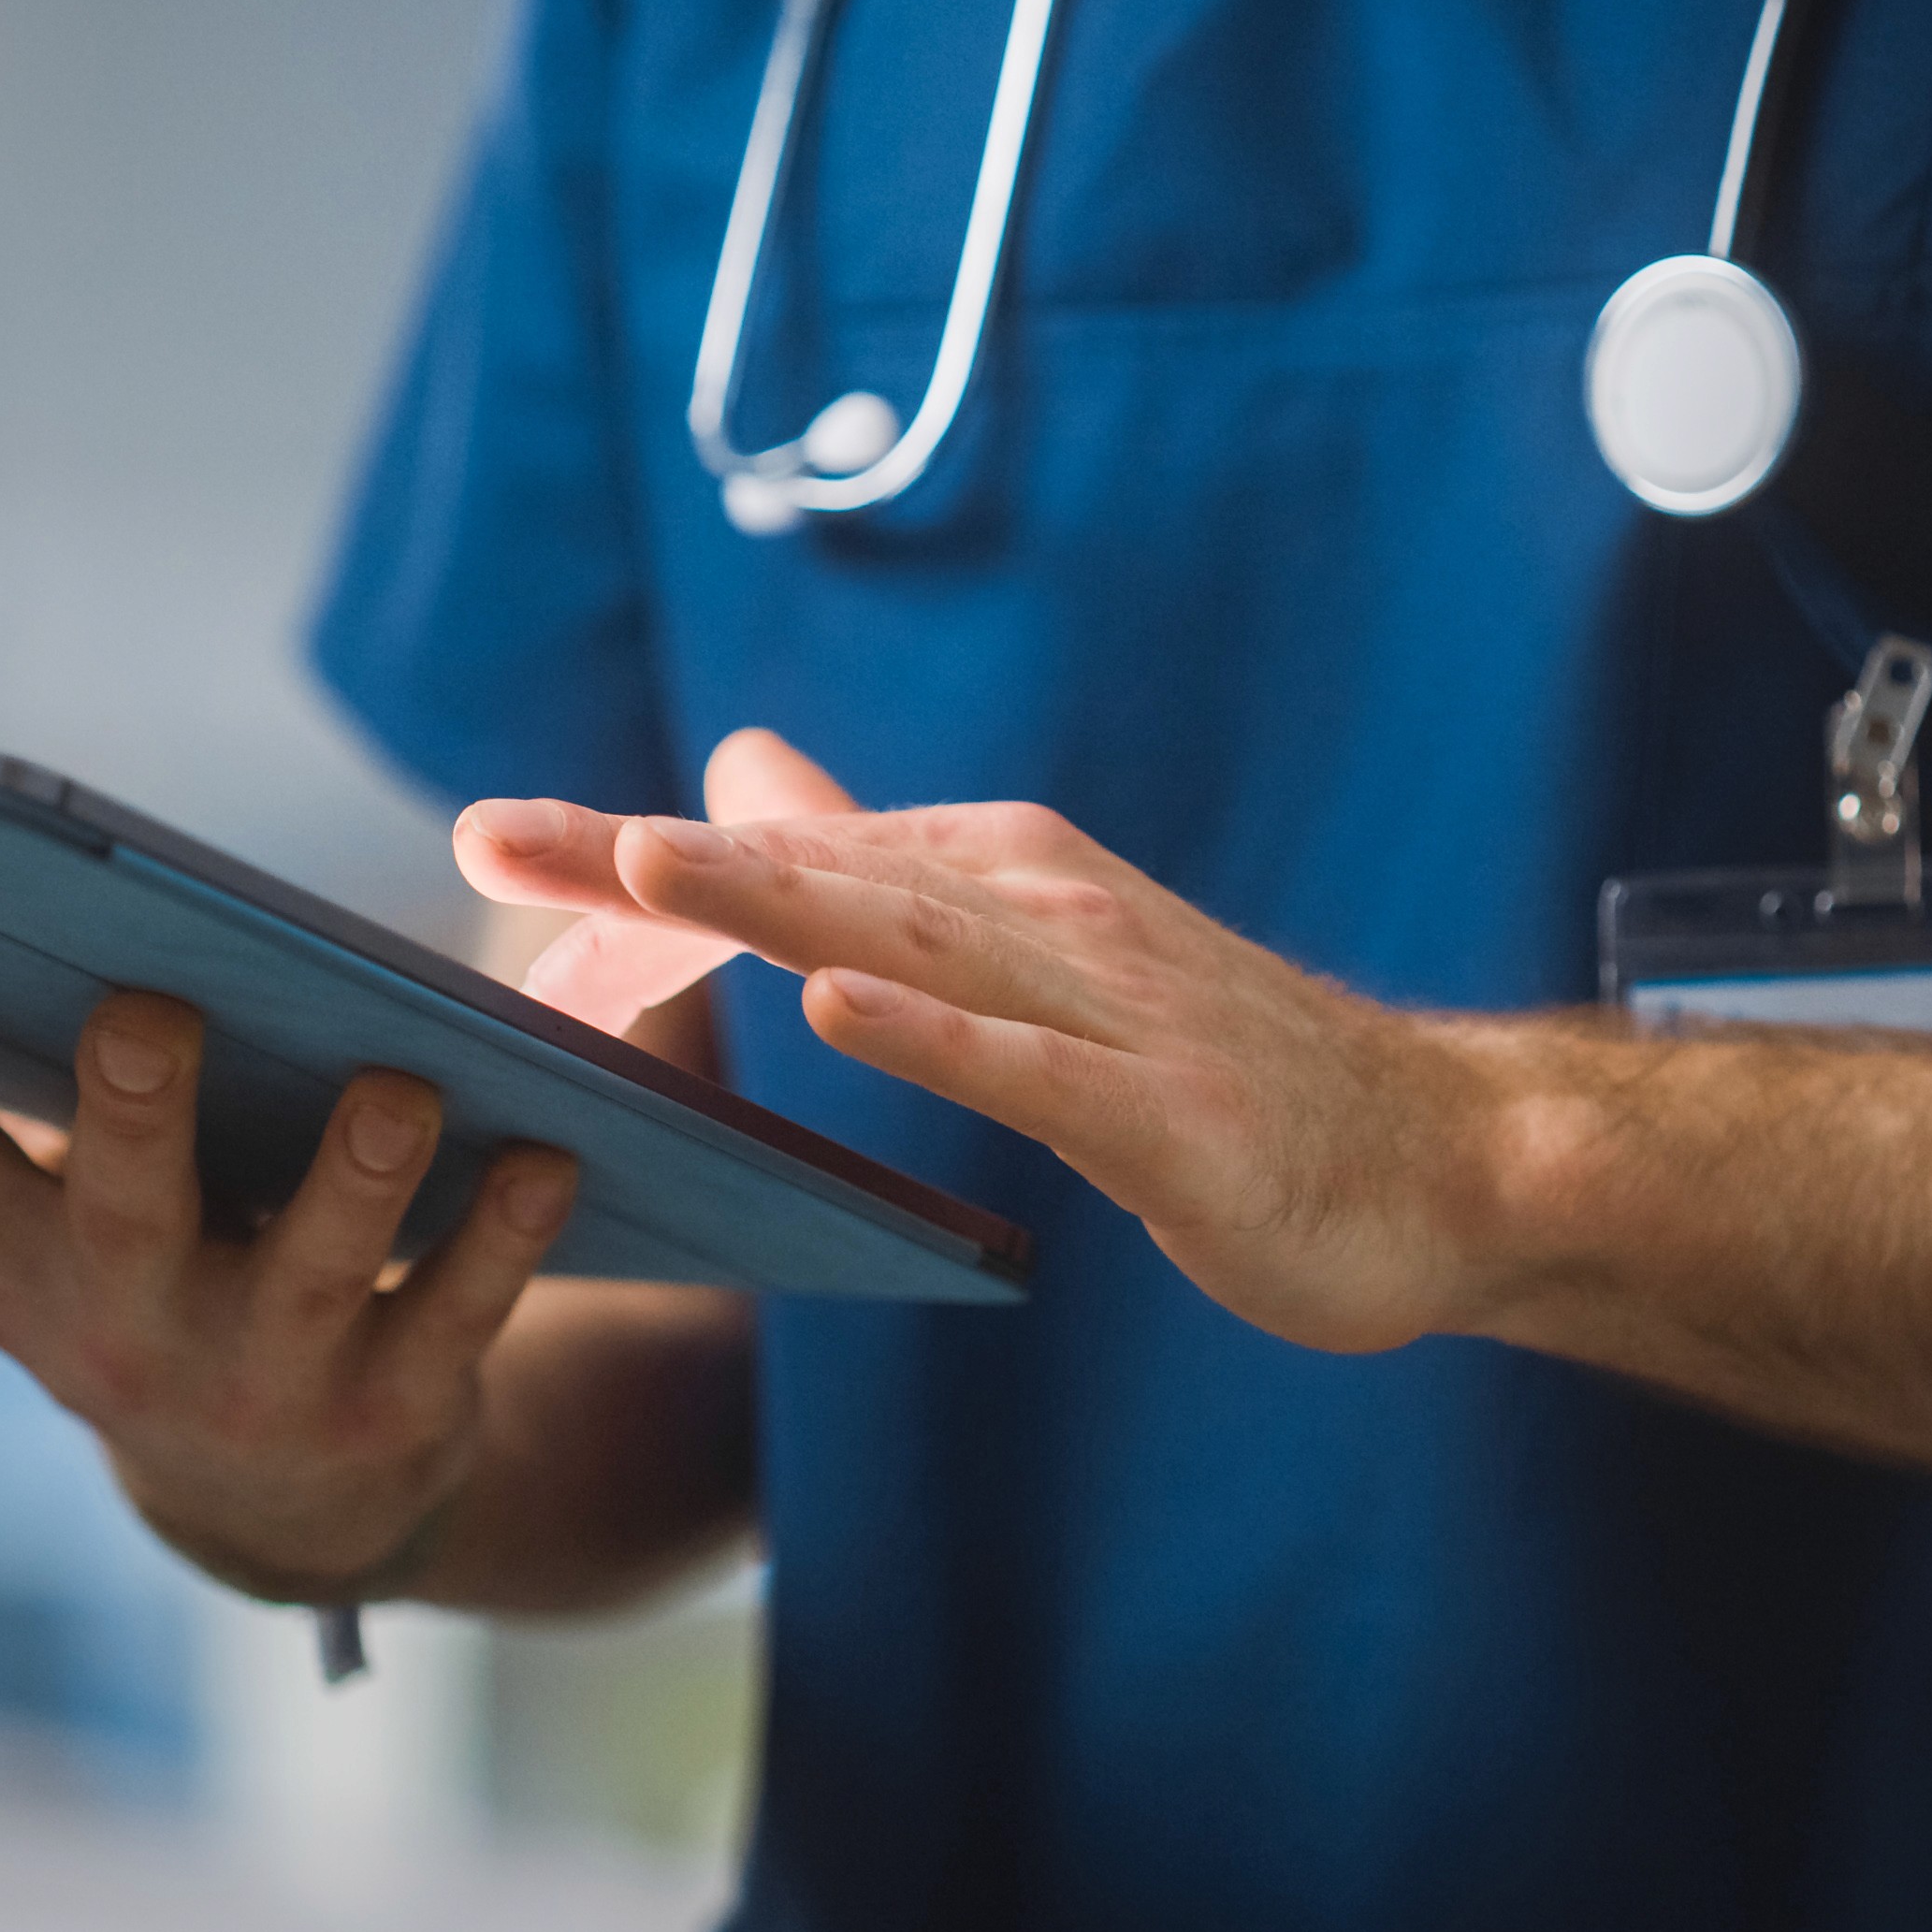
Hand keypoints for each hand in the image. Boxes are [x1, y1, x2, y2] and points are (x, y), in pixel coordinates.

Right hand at [0, 933, 579, 1597]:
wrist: (283, 1504)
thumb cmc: (125, 1295)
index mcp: (15, 1265)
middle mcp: (129, 1329)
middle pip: (118, 1218)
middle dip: (127, 1118)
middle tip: (143, 1010)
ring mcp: (269, 1378)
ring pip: (315, 1276)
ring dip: (356, 1176)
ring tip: (396, 1083)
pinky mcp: (399, 1408)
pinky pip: (461, 1315)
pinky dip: (505, 1238)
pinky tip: (548, 1154)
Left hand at [457, 735, 1503, 1353]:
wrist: (1443, 1160)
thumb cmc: (1224, 1072)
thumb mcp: (1030, 954)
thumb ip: (886, 870)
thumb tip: (748, 771)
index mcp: (998, 881)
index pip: (787, 859)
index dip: (634, 856)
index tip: (488, 838)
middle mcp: (1043, 915)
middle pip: (816, 880)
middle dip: (651, 860)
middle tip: (499, 837)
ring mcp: (1108, 1009)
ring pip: (912, 945)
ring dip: (775, 900)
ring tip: (642, 871)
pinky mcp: (1163, 1114)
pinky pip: (1032, 1072)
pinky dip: (935, 1036)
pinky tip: (839, 1012)